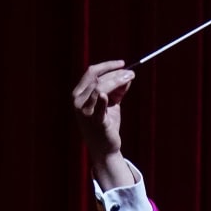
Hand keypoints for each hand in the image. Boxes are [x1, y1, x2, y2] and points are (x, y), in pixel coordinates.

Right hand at [71, 60, 136, 185]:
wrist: (105, 148)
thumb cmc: (106, 124)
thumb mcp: (111, 104)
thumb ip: (117, 90)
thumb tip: (128, 76)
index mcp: (79, 93)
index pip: (91, 73)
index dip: (107, 66)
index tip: (123, 63)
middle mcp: (78, 101)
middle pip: (97, 79)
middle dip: (116, 74)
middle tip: (131, 72)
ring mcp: (84, 112)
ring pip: (99, 88)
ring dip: (116, 81)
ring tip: (130, 78)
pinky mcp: (95, 122)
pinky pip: (98, 108)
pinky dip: (101, 100)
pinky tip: (105, 95)